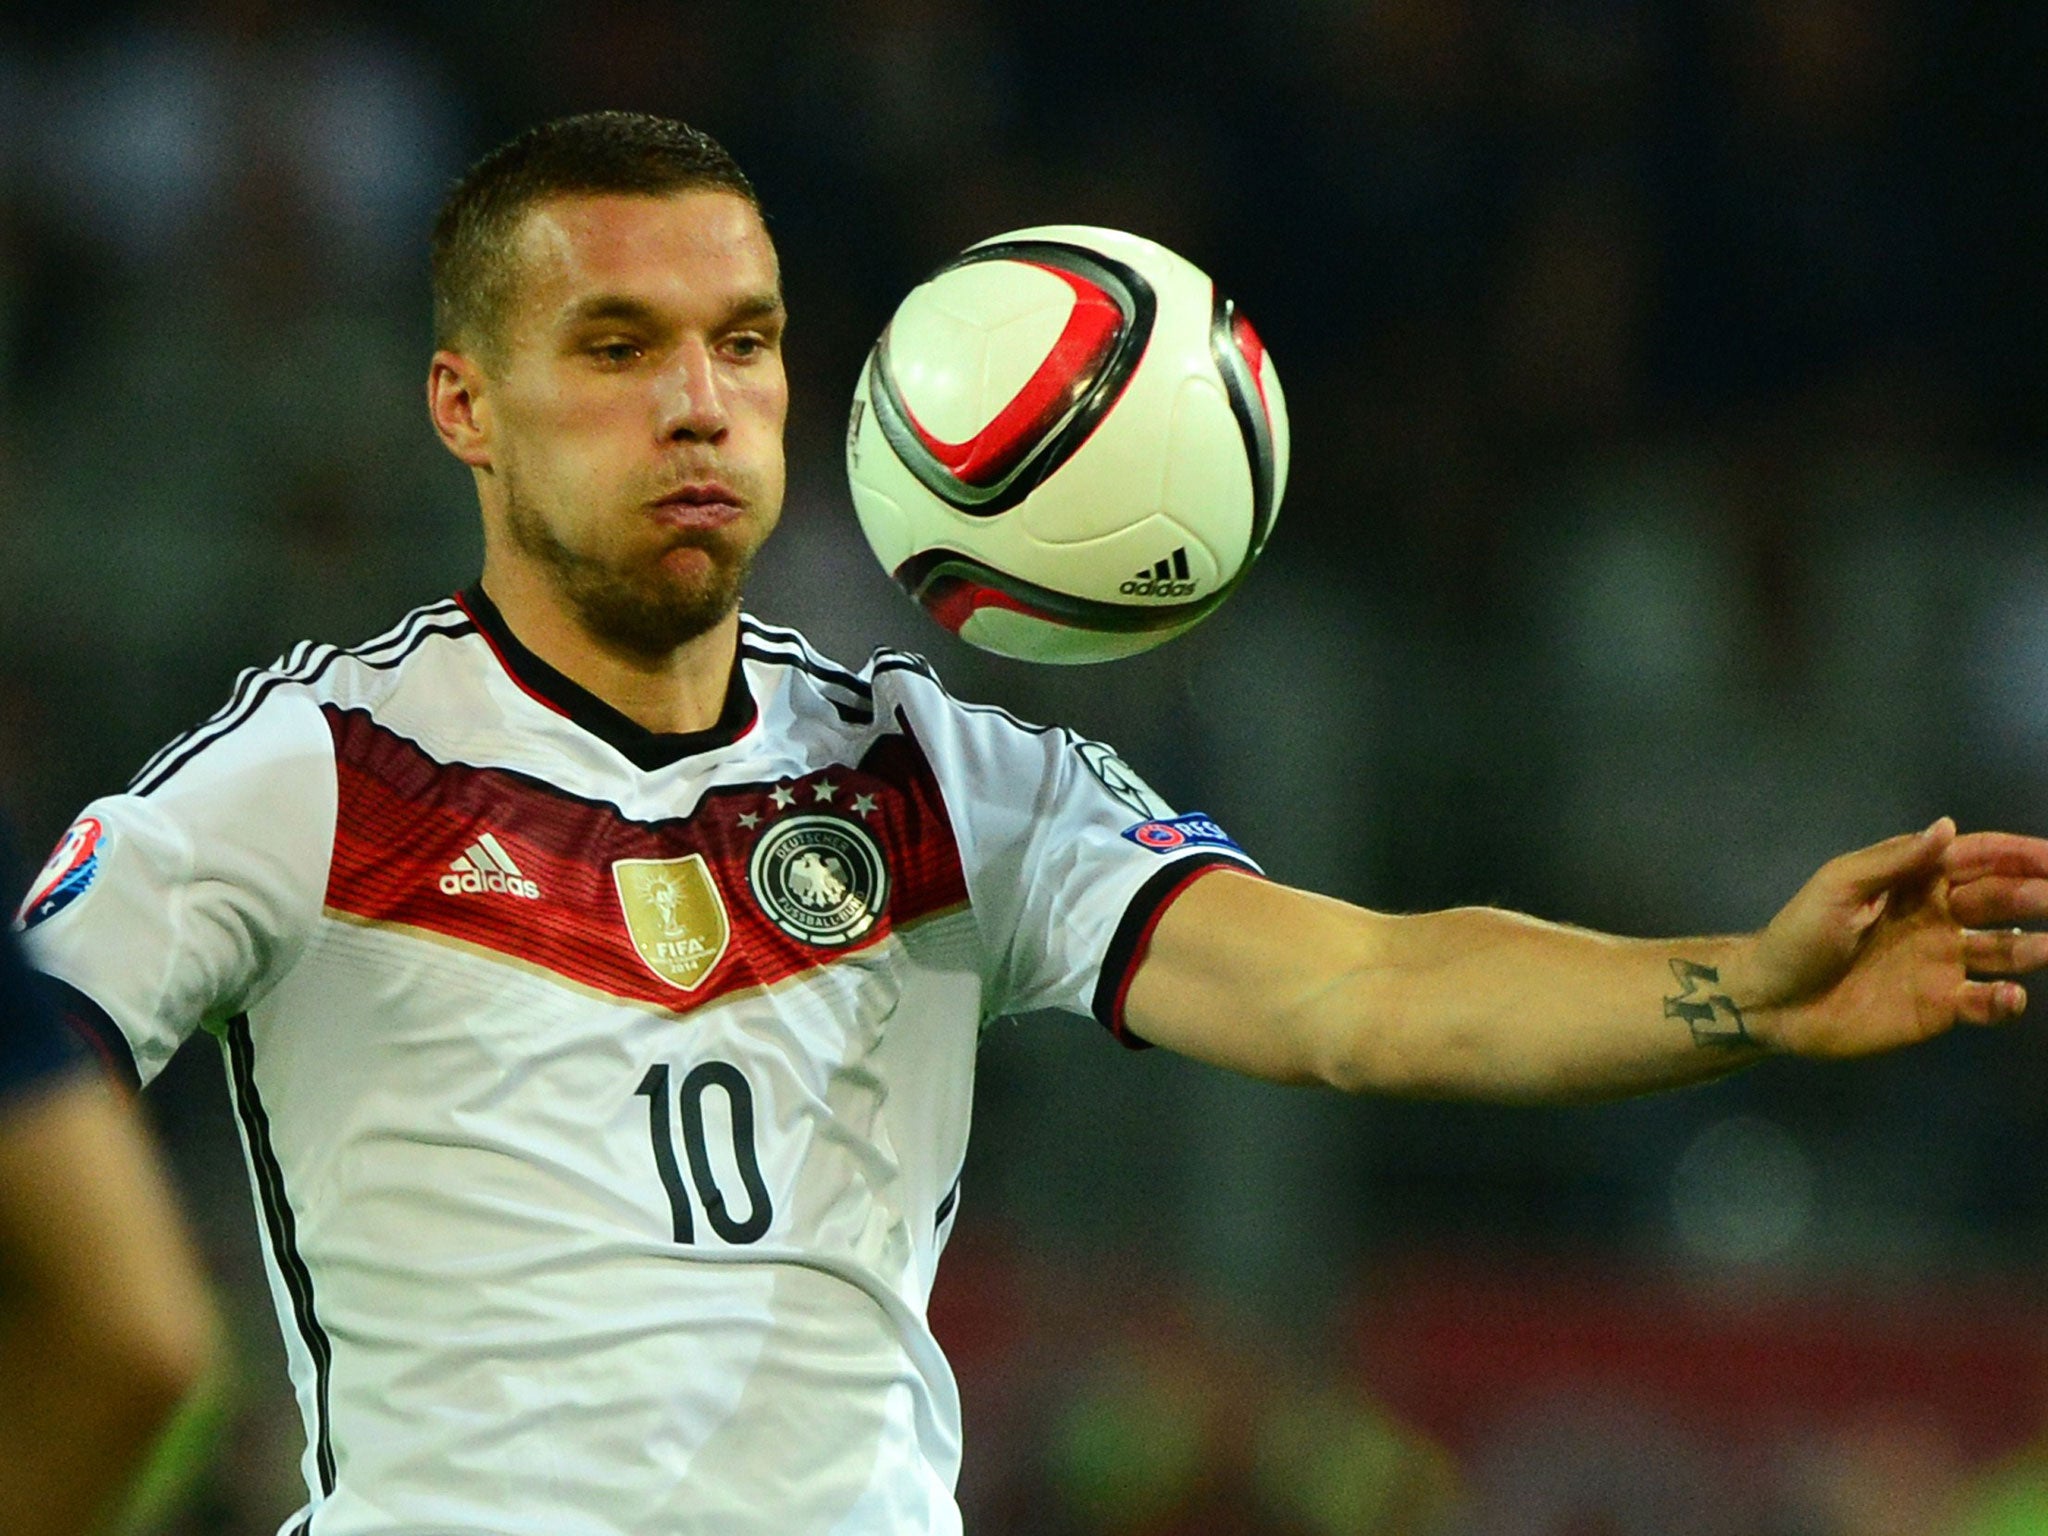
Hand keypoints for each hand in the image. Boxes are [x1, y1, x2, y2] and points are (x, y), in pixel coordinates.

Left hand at [1737, 818, 2047, 1058]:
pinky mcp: (1939, 1007)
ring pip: (2005, 950)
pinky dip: (2004, 1001)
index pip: (1977, 859)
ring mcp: (1942, 963)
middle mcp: (1939, 918)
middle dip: (2035, 895)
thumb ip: (1894, 860)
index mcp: (1915, 882)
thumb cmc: (1800, 935)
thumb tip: (1947, 826)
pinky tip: (2009, 996)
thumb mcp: (1839, 887)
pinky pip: (1984, 1002)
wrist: (1771, 1000)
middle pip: (2001, 901)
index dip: (2018, 854)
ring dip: (2033, 947)